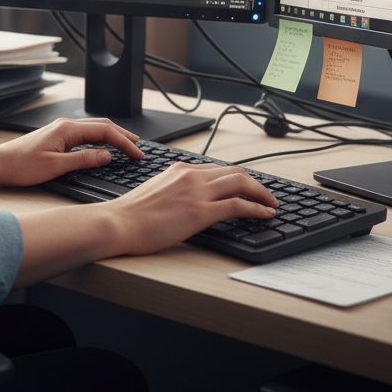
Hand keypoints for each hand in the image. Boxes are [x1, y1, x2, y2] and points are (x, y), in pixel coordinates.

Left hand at [0, 117, 142, 186]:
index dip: (123, 142)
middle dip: (122, 135)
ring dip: (112, 136)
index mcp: (67, 129)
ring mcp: (61, 130)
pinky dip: (100, 139)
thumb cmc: (22, 166)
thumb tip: (107, 155)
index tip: (137, 153)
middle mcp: (65, 125)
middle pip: (102, 125)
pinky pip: (85, 134)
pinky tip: (104, 147)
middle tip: (139, 148)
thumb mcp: (56, 167)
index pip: (104, 131)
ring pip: (94, 128)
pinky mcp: (57, 137)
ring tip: (127, 145)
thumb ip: (84, 160)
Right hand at [107, 161, 278, 255]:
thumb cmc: (131, 214)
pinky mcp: (200, 211)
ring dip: (261, 193)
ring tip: (272, 203)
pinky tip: (265, 214)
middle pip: (234, 172)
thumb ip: (175, 189)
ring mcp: (197, 192)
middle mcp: (191, 175)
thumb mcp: (156, 191)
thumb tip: (187, 200)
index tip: (247, 186)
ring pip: (241, 183)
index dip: (237, 178)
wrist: (119, 222)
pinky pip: (238, 205)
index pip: (217, 169)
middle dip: (255, 183)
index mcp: (180, 169)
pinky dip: (256, 208)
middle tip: (266, 194)